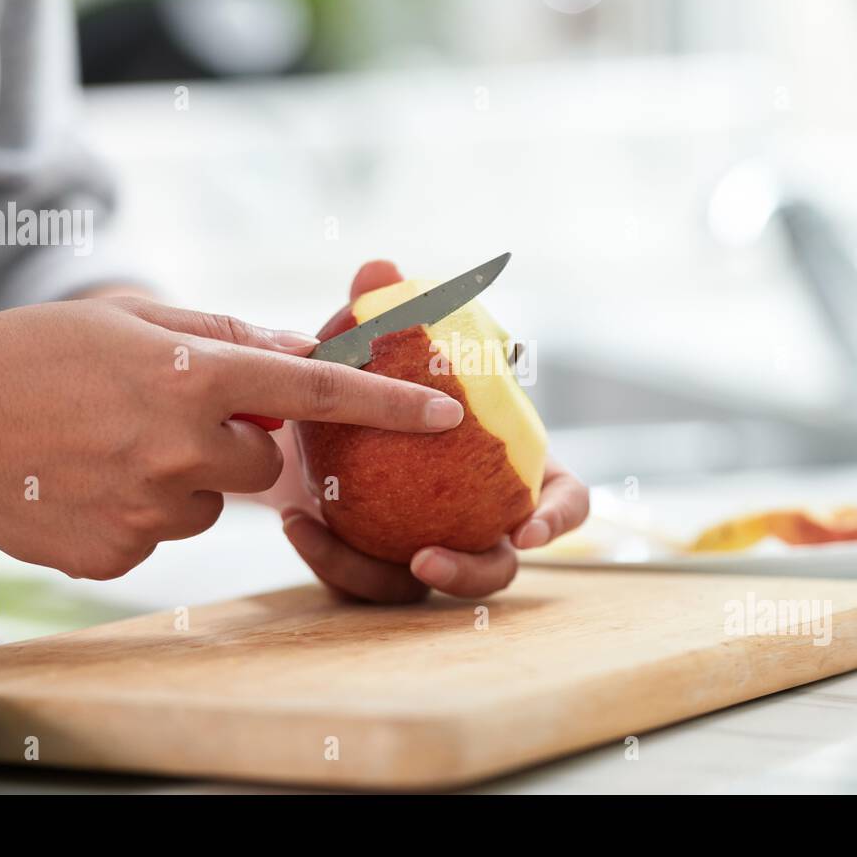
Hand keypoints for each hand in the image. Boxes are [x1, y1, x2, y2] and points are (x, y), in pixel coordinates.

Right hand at [0, 296, 463, 578]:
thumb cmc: (37, 352)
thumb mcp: (131, 317)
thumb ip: (224, 336)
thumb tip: (298, 352)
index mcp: (194, 376)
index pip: (316, 394)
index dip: (387, 408)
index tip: (447, 418)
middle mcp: (182, 446)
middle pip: (265, 465)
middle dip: (239, 443)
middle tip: (170, 415)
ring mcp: (149, 508)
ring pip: (208, 503)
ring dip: (181, 477)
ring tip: (109, 445)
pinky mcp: (117, 554)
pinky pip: (160, 534)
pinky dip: (138, 510)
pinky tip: (87, 479)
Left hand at [269, 260, 589, 601]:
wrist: (334, 415)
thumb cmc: (388, 373)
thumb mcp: (390, 339)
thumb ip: (392, 306)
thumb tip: (377, 268)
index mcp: (514, 471)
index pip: (564, 501)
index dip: (558, 519)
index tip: (527, 528)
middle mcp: (478, 519)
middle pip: (496, 566)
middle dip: (469, 573)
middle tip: (424, 558)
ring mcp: (429, 547)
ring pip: (417, 588)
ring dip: (373, 573)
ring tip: (323, 536)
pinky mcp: (376, 565)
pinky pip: (358, 578)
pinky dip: (327, 555)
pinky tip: (292, 520)